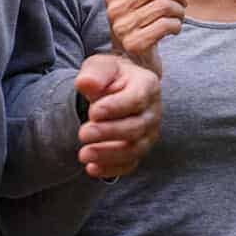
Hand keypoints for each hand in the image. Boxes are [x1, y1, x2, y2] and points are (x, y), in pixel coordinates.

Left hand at [73, 53, 160, 178]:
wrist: (115, 88)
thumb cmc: (108, 76)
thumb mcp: (100, 67)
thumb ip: (94, 73)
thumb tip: (85, 84)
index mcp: (147, 86)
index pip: (136, 100)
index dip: (115, 108)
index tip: (92, 113)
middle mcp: (153, 112)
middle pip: (136, 128)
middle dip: (108, 133)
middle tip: (83, 134)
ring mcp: (148, 133)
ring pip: (134, 149)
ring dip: (108, 155)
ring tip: (84, 154)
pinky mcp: (139, 148)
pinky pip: (130, 163)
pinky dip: (112, 169)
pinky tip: (92, 169)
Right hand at [104, 0, 187, 70]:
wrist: (131, 62)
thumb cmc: (139, 24)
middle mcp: (114, 7)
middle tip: (184, 1)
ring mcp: (122, 26)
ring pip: (165, 5)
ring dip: (180, 11)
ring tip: (179, 16)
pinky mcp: (135, 43)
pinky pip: (167, 25)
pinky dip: (177, 26)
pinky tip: (174, 30)